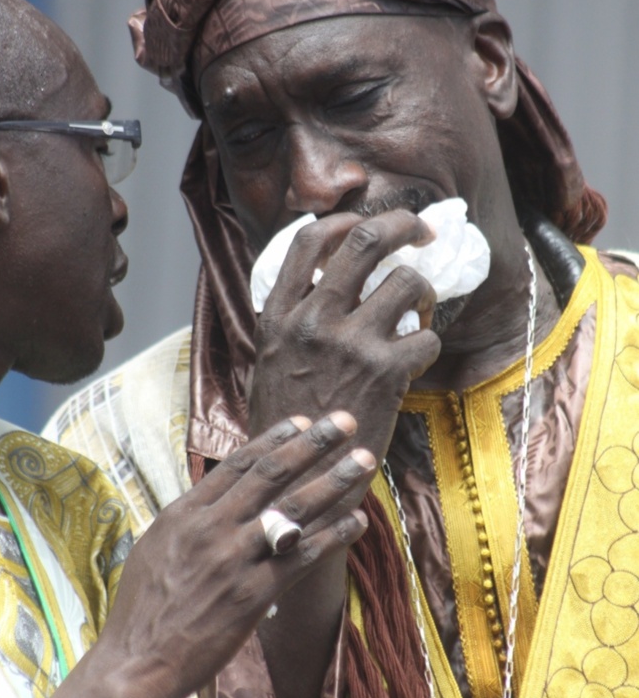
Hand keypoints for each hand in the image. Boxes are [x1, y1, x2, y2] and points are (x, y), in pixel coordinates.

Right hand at [45, 412, 373, 697]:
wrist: (132, 665)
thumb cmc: (141, 612)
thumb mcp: (156, 549)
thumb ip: (190, 521)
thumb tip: (219, 500)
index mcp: (185, 513)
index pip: (238, 463)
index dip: (275, 438)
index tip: (303, 421)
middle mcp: (211, 527)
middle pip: (271, 473)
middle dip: (313, 443)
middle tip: (344, 421)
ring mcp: (233, 559)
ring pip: (294, 508)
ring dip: (334, 480)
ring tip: (364, 460)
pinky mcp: (251, 595)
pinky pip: (301, 557)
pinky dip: (334, 535)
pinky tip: (358, 521)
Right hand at [249, 208, 441, 501]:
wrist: (298, 477)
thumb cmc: (287, 420)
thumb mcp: (270, 358)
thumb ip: (292, 317)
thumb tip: (324, 278)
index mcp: (280, 314)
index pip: (309, 239)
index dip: (344, 220)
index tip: (365, 221)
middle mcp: (313, 320)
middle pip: (365, 241)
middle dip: (402, 224)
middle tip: (420, 229)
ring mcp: (350, 343)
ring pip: (406, 281)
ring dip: (423, 290)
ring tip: (418, 307)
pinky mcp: (385, 371)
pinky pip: (425, 335)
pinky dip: (427, 342)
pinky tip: (415, 358)